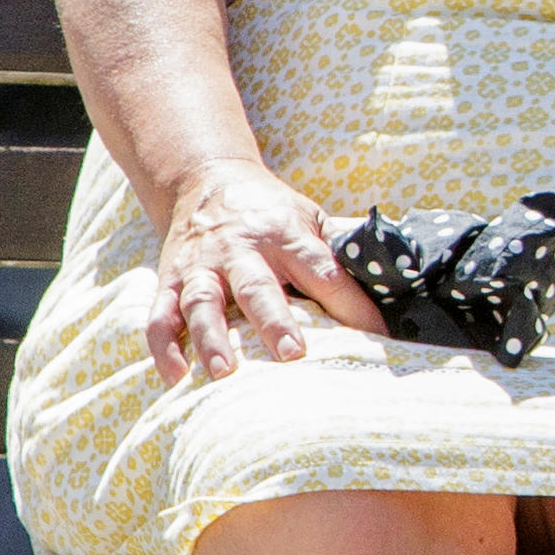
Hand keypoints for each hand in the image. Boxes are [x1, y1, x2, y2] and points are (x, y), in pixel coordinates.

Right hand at [145, 157, 391, 384]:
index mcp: (286, 234)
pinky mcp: (171, 280)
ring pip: (203, 302)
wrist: (205, 178)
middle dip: (274, 321)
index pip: (322, 271)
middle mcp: (241, 250)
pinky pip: (160, 315)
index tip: (375, 335)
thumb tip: (395, 283)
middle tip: (292, 355)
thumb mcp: (310, 218)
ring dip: (211, 338)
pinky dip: (163, 346)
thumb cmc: (271, 211)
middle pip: (258, 287)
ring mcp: (202, 266)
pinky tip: (174, 375)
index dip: (350, 303)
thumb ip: (341, 251)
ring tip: (224, 373)